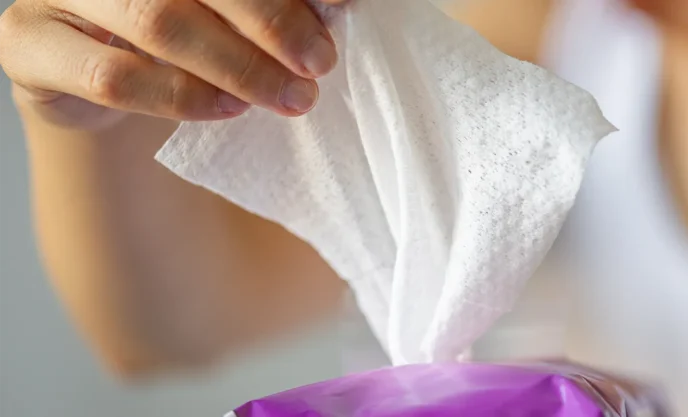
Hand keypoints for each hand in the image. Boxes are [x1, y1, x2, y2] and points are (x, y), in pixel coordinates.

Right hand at [0, 0, 344, 129]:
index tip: (341, 9)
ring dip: (235, 65)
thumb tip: (338, 5)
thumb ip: (269, 5)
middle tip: (318, 65)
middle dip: (271, 21)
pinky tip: (228, 110)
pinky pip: (113, 76)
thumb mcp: (225, 13)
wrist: (95, 82)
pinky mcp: (29, 45)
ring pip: (158, 20)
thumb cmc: (177, 37)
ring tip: (286, 96)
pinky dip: (180, 96)